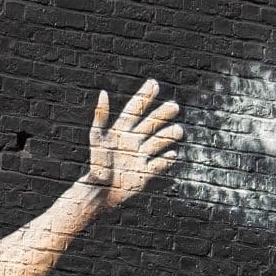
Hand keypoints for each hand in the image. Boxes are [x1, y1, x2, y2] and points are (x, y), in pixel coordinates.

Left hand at [84, 79, 183, 210]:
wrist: (100, 192)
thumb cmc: (96, 165)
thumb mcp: (97, 138)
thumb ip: (101, 116)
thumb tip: (103, 93)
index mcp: (120, 131)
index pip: (134, 109)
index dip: (144, 96)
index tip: (154, 84)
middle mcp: (131, 142)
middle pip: (150, 124)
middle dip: (162, 114)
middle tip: (174, 107)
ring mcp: (139, 157)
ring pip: (157, 142)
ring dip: (168, 136)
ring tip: (179, 131)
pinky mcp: (144, 174)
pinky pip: (158, 165)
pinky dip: (166, 160)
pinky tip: (173, 155)